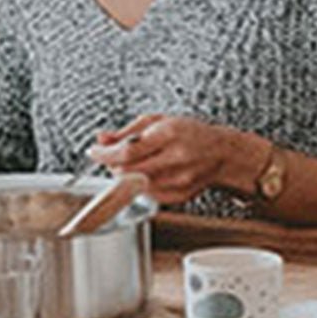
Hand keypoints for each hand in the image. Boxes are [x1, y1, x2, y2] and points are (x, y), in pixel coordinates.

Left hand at [87, 114, 252, 204]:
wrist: (222, 153)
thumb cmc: (190, 133)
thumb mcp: (158, 121)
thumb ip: (127, 132)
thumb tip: (101, 139)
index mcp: (169, 134)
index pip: (128, 152)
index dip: (105, 155)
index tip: (94, 152)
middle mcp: (175, 159)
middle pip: (128, 172)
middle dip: (113, 166)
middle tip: (111, 158)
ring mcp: (178, 180)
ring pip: (135, 186)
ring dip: (125, 177)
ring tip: (133, 164)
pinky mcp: (178, 196)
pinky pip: (147, 195)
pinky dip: (139, 186)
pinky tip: (147, 174)